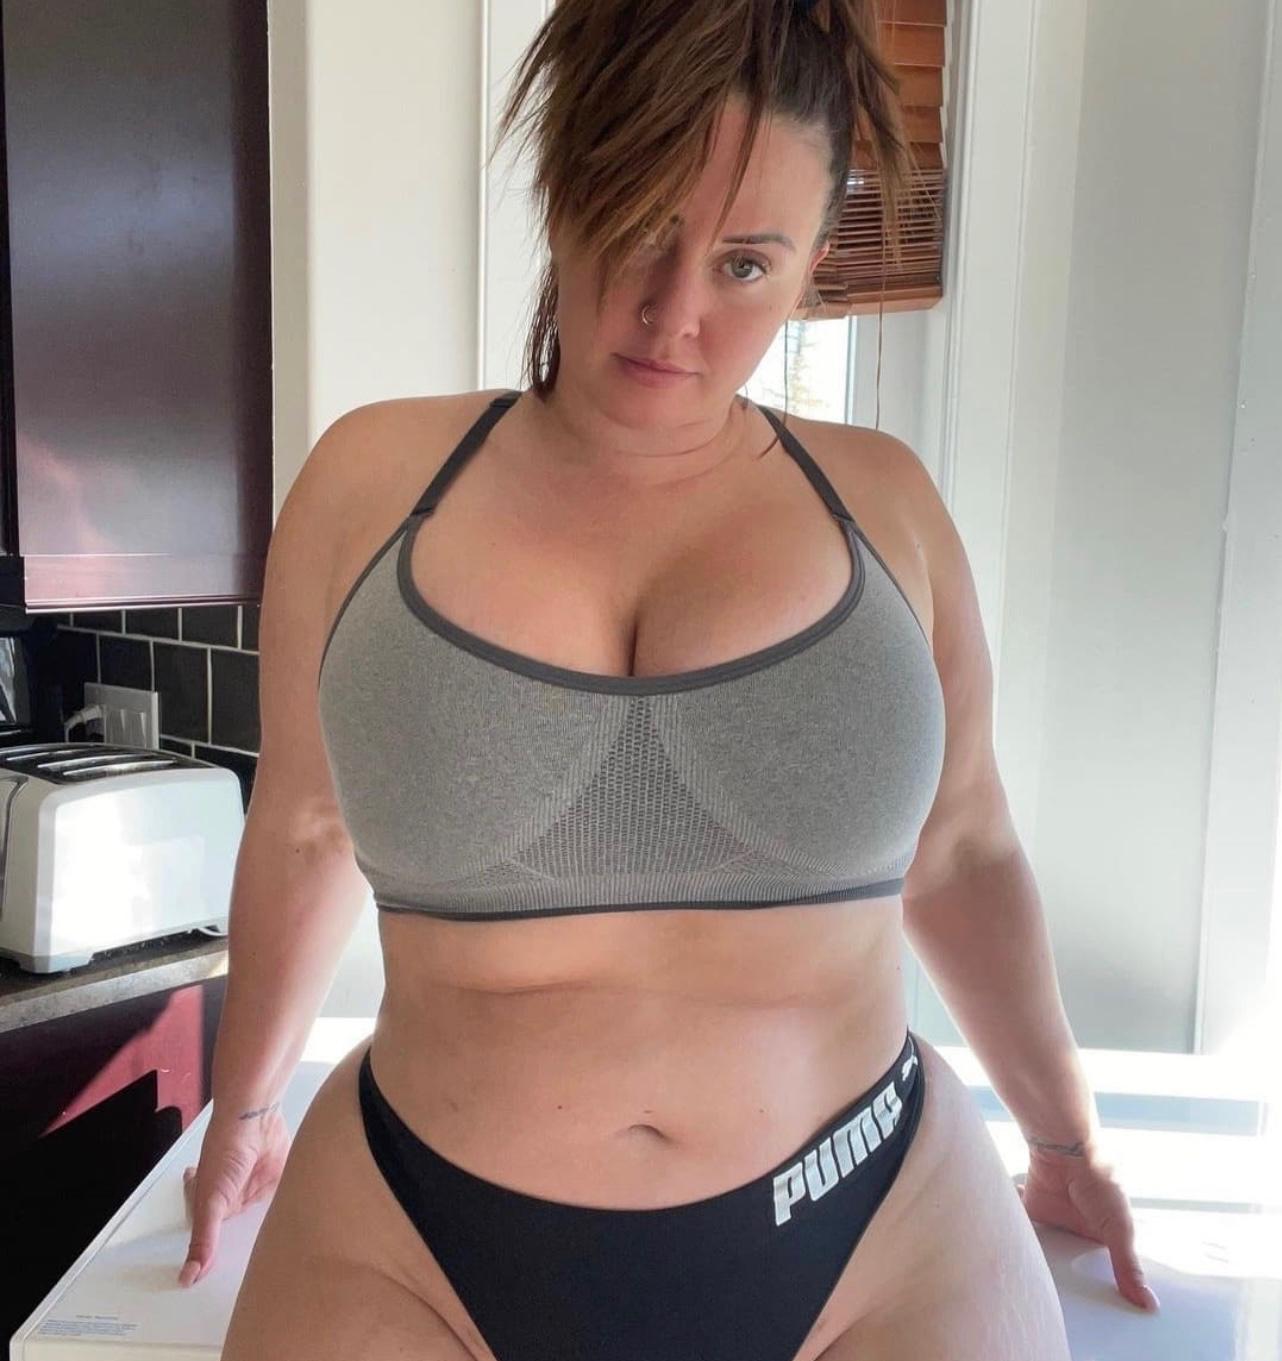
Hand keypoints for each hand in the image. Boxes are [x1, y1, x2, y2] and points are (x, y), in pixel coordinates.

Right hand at [178, 1104, 291, 1286]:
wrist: (255, 1116)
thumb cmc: (224, 1152)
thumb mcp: (210, 1202)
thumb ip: (204, 1239)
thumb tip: (189, 1276)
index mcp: (212, 1206)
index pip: (214, 1242)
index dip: (220, 1261)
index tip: (228, 1287)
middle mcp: (235, 1199)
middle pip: (242, 1233)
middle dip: (250, 1250)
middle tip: (260, 1278)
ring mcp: (258, 1189)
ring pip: (265, 1221)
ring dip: (272, 1233)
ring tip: (281, 1261)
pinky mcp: (281, 1180)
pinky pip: (287, 1203)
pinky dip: (291, 1215)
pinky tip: (299, 1233)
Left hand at [1016, 1142, 1159, 1312]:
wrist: (1066, 1151)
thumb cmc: (1100, 1183)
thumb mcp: (1119, 1229)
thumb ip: (1127, 1267)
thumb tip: (1149, 1304)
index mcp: (1101, 1234)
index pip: (1096, 1268)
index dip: (1093, 1287)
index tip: (1092, 1315)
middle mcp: (1075, 1228)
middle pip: (1067, 1260)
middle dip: (1063, 1276)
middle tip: (1055, 1310)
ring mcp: (1052, 1219)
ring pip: (1043, 1247)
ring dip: (1037, 1259)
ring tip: (1031, 1292)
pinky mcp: (1030, 1210)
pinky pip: (1020, 1228)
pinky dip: (1013, 1236)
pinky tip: (1011, 1259)